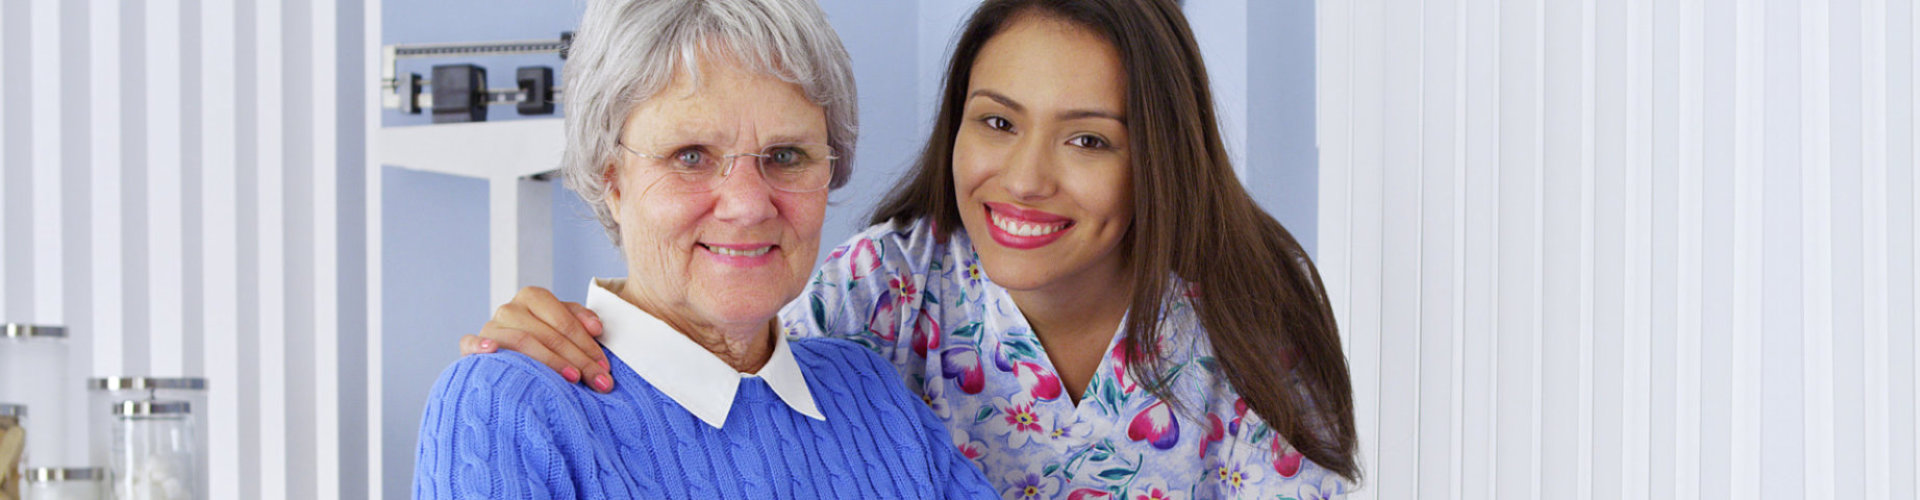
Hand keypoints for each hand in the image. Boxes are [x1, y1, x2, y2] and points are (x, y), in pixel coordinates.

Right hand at [459, 286, 612, 391]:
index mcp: (533, 297)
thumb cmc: (546, 341)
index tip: (604, 366)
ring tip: (573, 379)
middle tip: (598, 380)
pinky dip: (479, 346)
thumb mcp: (565, 325)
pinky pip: (470, 343)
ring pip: (520, 341)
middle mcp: (509, 309)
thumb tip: (596, 328)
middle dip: (578, 358)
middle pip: (546, 333)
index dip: (586, 343)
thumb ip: (581, 321)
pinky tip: (492, 351)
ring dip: (550, 361)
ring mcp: (490, 327)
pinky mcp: (472, 346)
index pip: (563, 318)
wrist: (512, 357)